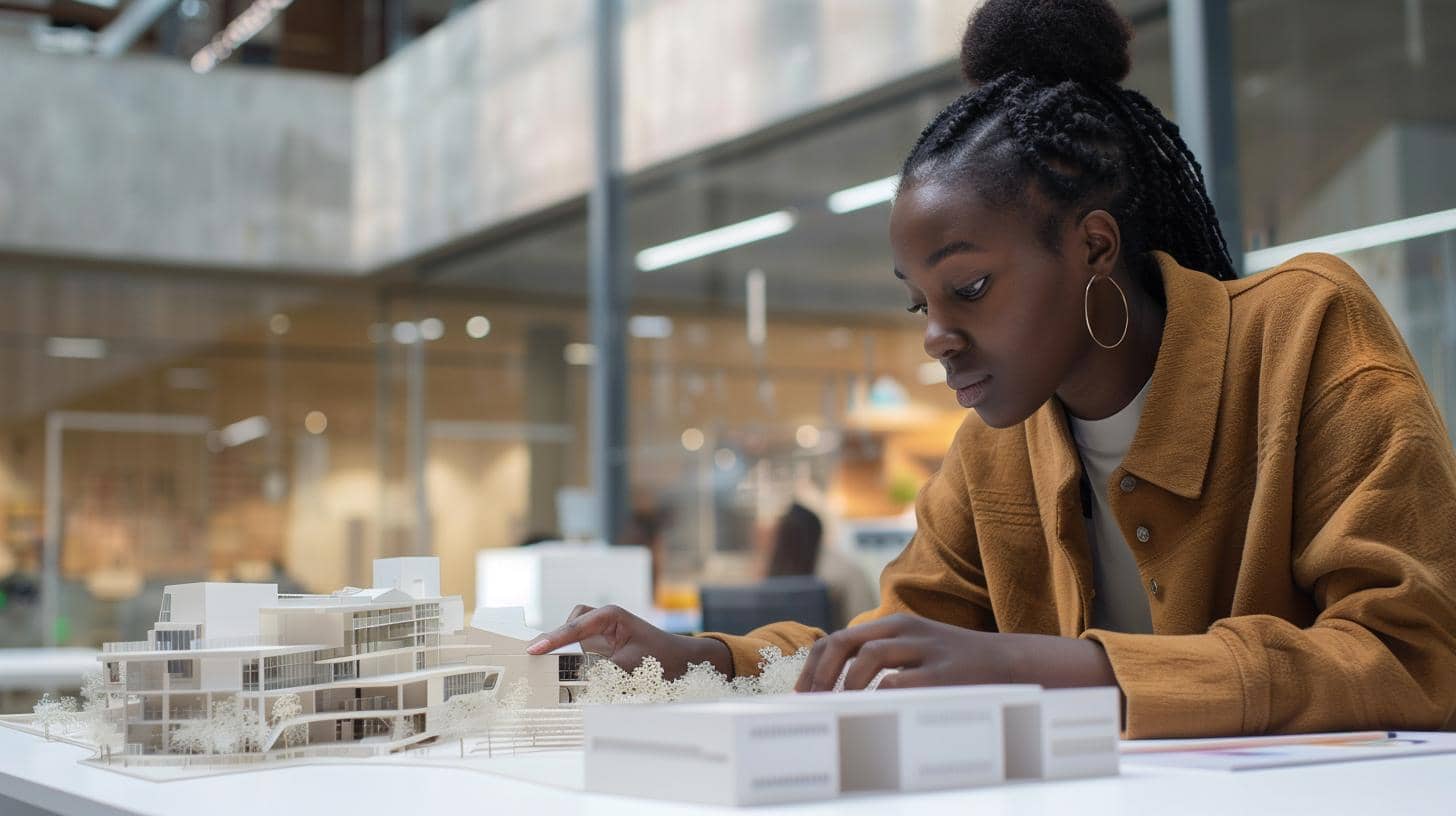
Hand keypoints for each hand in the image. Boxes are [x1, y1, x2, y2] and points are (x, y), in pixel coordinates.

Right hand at [527, 604, 733, 678]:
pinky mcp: (602, 646)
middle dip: (554, 639)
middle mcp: (604, 620)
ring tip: (546, 664)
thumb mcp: (633, 667)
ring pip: (572, 635)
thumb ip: (605, 674)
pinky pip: (580, 648)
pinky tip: (563, 672)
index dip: (553, 638)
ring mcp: (602, 632)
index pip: (575, 627)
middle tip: (532, 657)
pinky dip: (572, 658)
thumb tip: (580, 683)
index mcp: (611, 616)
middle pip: (569, 624)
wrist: (683, 661)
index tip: (535, 649)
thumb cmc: (663, 658)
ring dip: (563, 647)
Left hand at [795, 613, 1119, 693]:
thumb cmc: (954, 665)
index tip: (800, 695)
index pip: (838, 639)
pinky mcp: (945, 672)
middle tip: (809, 704)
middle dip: (820, 675)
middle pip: (846, 643)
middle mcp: (907, 630)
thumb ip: (880, 659)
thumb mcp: (915, 650)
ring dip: (845, 685)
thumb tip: (831, 685)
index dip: (813, 667)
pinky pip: (901, 683)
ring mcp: (926, 650)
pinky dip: (879, 697)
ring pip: (870, 658)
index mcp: (895, 625)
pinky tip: (871, 714)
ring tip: (836, 710)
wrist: (1011, 664)